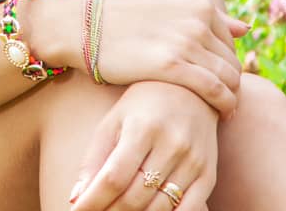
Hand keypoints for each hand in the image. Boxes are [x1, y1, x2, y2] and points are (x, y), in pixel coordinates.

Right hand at [44, 0, 246, 118]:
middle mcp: (196, 20)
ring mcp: (185, 41)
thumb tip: (246, 28)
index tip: (222, 83)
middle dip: (233, 85)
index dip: (229, 67)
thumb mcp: (166, 4)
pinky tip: (219, 116)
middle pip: (232, 62)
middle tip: (226, 103)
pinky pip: (213, 90)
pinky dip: (223, 104)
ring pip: (228, 78)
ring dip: (231, 98)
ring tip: (224, 113)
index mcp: (198, 5)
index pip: (231, 44)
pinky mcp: (171, 65)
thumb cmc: (123, 17)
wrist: (84, 24)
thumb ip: (204, 17)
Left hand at [67, 80, 218, 210]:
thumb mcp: (113, 121)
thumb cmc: (142, 105)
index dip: (93, 201)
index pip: (113, 178)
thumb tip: (76, 198)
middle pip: (135, 197)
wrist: (191, 88)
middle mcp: (170, 145)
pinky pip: (190, 210)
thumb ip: (94, 159)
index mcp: (141, 128)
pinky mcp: (209, 174)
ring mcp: (193, 161)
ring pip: (159, 207)